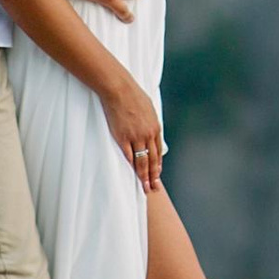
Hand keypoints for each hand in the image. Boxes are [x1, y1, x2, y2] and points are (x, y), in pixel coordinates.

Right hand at [99, 74, 165, 193]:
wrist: (120, 90)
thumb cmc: (133, 96)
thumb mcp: (149, 109)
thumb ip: (150, 121)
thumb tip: (151, 129)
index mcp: (155, 127)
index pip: (158, 151)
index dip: (158, 165)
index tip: (157, 175)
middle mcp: (148, 134)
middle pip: (153, 159)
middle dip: (154, 175)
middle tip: (154, 187)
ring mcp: (136, 137)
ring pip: (142, 161)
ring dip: (144, 175)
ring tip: (145, 187)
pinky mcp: (123, 138)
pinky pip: (128, 155)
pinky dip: (131, 166)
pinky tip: (132, 174)